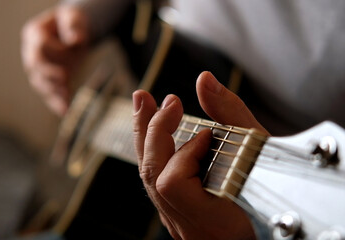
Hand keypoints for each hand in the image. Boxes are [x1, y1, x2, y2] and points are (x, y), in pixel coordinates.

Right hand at [21, 4, 88, 115]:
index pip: (40, 46)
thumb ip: (74, 25)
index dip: (55, 51)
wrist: (73, 33)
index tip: (72, 51)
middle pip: (35, 68)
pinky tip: (65, 111)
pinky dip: (57, 104)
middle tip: (65, 79)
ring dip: (53, 93)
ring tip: (65, 103)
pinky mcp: (50, 81)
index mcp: (34, 34)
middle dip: (50, 75)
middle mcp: (31, 53)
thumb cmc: (71, 23)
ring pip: (40, 84)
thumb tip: (76, 40)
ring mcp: (39, 70)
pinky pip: (50, 95)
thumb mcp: (74, 18)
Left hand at [133, 71, 266, 238]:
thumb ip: (230, 114)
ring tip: (147, 108)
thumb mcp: (259, 150)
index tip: (207, 133)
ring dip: (147, 139)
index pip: (174, 183)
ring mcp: (181, 226)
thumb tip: (204, 81)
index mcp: (214, 221)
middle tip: (158, 100)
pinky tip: (156, 136)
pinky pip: (156, 185)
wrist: (282, 219)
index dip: (186, 152)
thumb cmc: (278, 194)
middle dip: (152, 131)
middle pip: (153, 176)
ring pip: (150, 181)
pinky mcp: (178, 219)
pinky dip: (155, 154)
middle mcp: (191, 228)